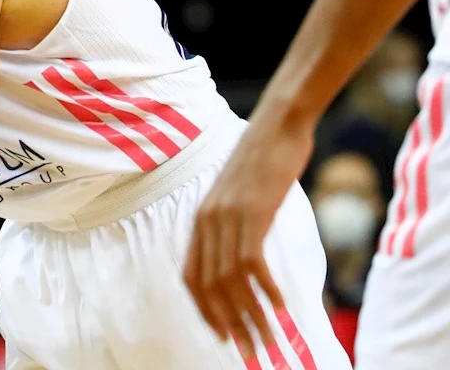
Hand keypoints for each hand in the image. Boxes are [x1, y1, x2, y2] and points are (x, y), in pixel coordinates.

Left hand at [183, 109, 315, 358]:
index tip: (222, 334)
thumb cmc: (263, 158)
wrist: (278, 124)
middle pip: (209, 285)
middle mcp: (208, 221)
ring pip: (231, 280)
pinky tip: (279, 307)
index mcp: (200, 220)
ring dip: (250, 314)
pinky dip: (265, 289)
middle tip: (248, 350)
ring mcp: (228, 217)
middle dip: (229, 323)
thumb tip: (244, 255)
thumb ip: (235, 223)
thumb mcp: (239, 195)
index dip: (204, 310)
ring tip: (267, 339)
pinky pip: (252, 262)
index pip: (191, 277)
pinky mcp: (253, 212)